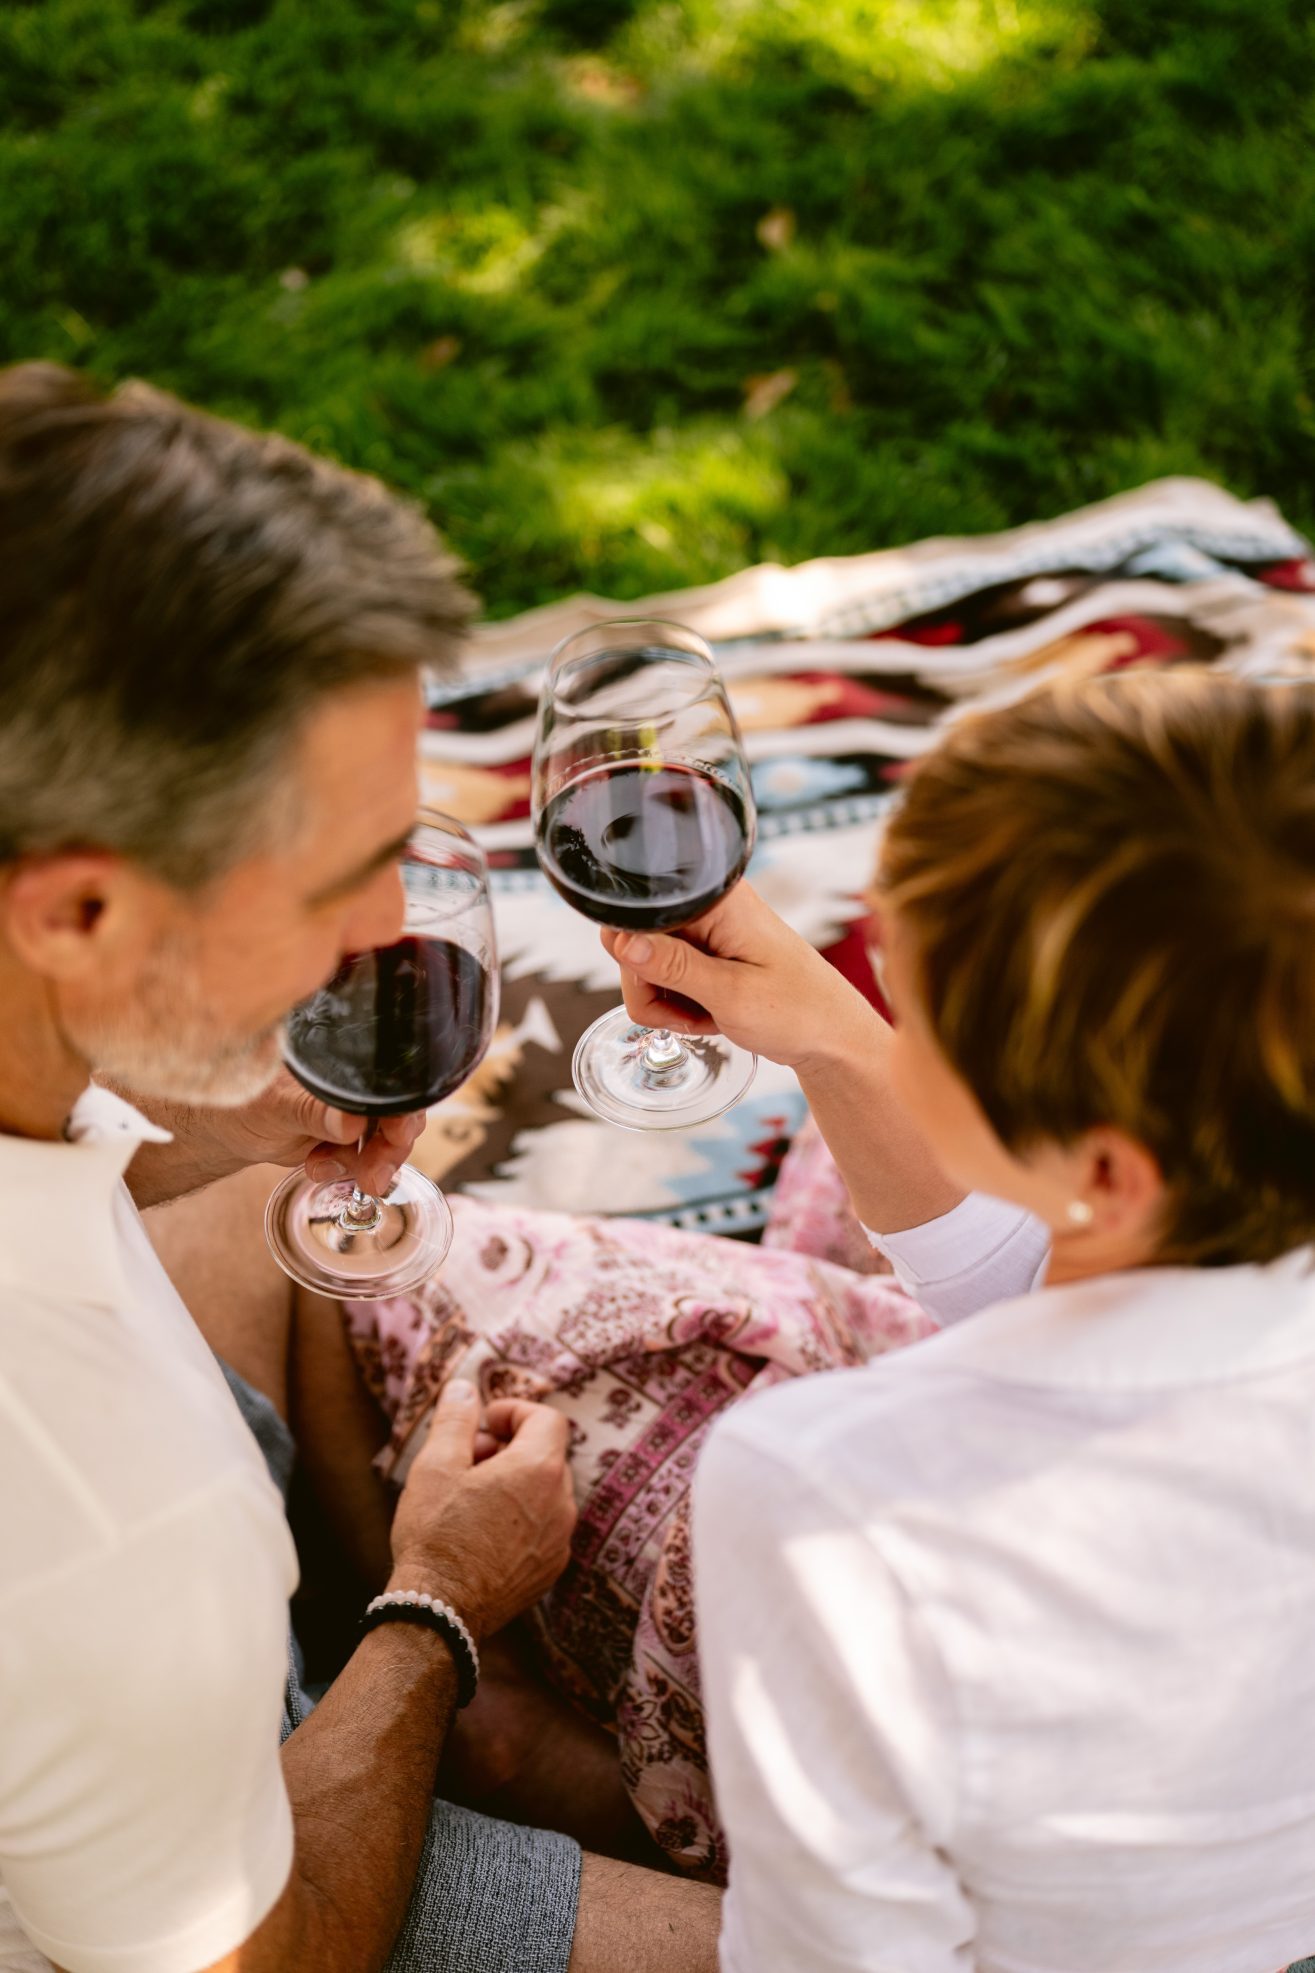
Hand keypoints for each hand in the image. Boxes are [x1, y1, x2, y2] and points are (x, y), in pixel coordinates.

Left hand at [193, 1068, 425, 1196]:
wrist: (228, 1130)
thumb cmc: (242, 1103)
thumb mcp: (275, 1106)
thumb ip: (311, 1112)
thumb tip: (350, 1121)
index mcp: (343, 1059)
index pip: (392, 1079)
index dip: (403, 1108)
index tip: (398, 1136)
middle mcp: (355, 1081)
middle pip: (400, 1111)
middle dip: (390, 1148)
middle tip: (374, 1177)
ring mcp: (354, 1108)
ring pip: (388, 1138)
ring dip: (368, 1163)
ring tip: (325, 1169)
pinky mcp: (348, 1134)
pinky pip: (368, 1157)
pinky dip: (348, 1169)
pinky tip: (317, 1166)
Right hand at [390, 1381, 576, 1641]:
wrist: (439, 1612)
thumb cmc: (435, 1534)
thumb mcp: (437, 1464)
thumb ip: (456, 1419)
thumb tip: (465, 1388)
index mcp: (540, 1470)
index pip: (547, 1418)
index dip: (514, 1412)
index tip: (484, 1424)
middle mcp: (562, 1504)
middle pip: (546, 1454)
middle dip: (509, 1448)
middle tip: (468, 1462)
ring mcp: (560, 1541)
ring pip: (546, 1492)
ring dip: (515, 1484)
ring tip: (471, 1500)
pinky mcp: (550, 1570)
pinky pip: (544, 1527)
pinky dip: (521, 1518)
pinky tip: (481, 1533)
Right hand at [601, 880, 872, 1071]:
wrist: (833, 1037)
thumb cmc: (798, 1012)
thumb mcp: (732, 995)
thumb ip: (674, 968)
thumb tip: (622, 942)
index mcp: (716, 899)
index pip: (637, 916)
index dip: (638, 960)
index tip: (669, 992)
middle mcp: (706, 904)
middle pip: (633, 942)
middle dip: (653, 988)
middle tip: (696, 1013)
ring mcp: (706, 929)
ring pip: (644, 965)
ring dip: (668, 1002)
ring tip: (711, 1016)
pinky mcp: (707, 951)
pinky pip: (666, 977)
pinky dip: (679, 1005)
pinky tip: (711, 1015)